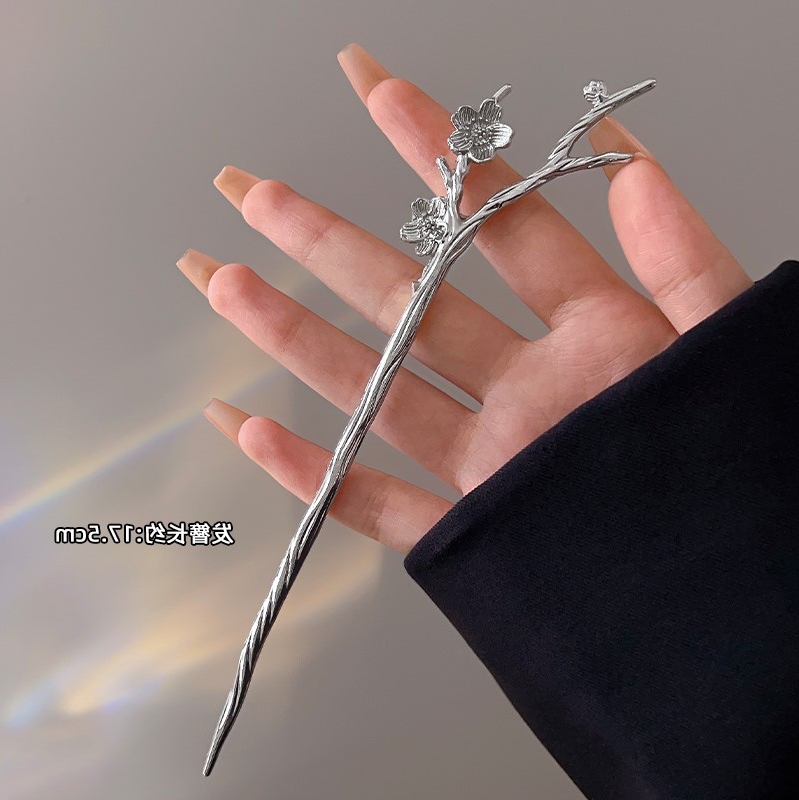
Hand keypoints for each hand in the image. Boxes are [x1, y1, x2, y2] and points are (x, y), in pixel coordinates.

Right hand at [177, 44, 751, 556]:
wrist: (749, 619)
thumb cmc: (756, 484)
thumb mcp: (729, 347)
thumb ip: (684, 258)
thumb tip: (626, 158)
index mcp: (600, 339)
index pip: (502, 227)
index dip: (440, 154)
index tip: (375, 89)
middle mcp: (532, 394)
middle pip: (409, 303)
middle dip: (325, 240)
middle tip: (253, 192)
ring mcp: (495, 467)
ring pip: (376, 395)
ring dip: (295, 340)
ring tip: (225, 282)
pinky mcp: (477, 540)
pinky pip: (380, 509)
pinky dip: (316, 476)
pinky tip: (253, 428)